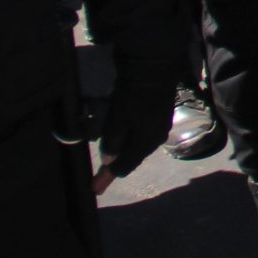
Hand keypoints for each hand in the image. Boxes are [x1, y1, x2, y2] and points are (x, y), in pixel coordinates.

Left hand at [91, 57, 173, 192]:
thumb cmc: (133, 95)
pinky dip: (133, 140)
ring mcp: (161, 128)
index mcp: (145, 142)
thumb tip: (109, 160)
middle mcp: (156, 139)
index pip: (124, 167)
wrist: (156, 68)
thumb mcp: (117, 119)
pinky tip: (125, 135)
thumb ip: (113, 142)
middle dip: (118, 164)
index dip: (107, 177)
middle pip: (133, 158)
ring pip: (139, 147)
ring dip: (126, 151)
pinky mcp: (162, 117)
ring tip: (111, 153)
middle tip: (100, 172)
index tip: (95, 189)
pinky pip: (144, 136)